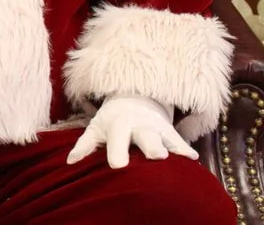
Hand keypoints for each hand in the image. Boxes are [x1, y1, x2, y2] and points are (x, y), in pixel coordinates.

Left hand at [67, 94, 198, 168]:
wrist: (134, 98)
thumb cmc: (111, 120)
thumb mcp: (96, 128)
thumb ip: (85, 145)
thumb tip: (70, 162)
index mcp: (118, 125)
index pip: (117, 140)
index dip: (117, 152)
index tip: (117, 165)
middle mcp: (139, 126)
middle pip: (146, 137)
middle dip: (151, 146)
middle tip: (156, 157)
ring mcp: (156, 128)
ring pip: (165, 138)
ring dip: (173, 147)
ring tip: (183, 158)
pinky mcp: (169, 131)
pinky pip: (178, 139)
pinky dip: (185, 149)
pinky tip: (193, 158)